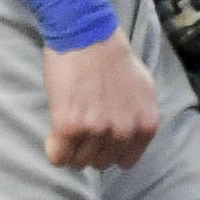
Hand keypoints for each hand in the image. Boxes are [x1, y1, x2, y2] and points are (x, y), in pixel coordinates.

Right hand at [44, 35, 161, 169]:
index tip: (100, 139)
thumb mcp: (144, 91)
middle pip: (101, 162)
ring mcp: (96, 130)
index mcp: (145, 125)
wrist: (88, 36)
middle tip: (81, 128)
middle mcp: (124, 131)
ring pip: (79, 162)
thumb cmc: (114, 59)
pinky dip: (54, 151)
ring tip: (69, 127)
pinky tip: (56, 135)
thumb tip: (129, 142)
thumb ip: (139, 119)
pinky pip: (58, 157)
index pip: (125, 161)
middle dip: (90, 149)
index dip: (110, 151)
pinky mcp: (69, 126)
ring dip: (71, 149)